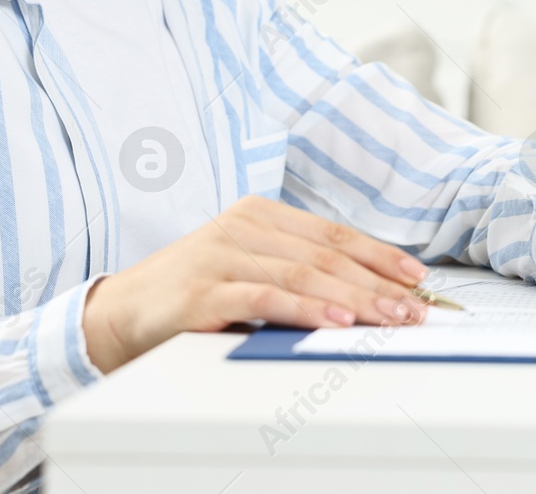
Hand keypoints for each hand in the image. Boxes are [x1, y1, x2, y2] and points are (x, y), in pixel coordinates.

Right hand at [81, 195, 428, 372]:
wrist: (120, 312)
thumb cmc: (190, 292)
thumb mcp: (247, 270)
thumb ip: (294, 271)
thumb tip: (362, 292)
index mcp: (258, 215)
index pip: (333, 233)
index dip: (379, 254)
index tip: (416, 276)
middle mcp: (242, 227)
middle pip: (325, 254)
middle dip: (376, 282)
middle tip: (414, 307)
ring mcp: (221, 256)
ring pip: (302, 275)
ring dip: (353, 298)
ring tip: (387, 316)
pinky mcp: (203, 291)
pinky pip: (265, 298)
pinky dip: (305, 309)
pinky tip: (333, 321)